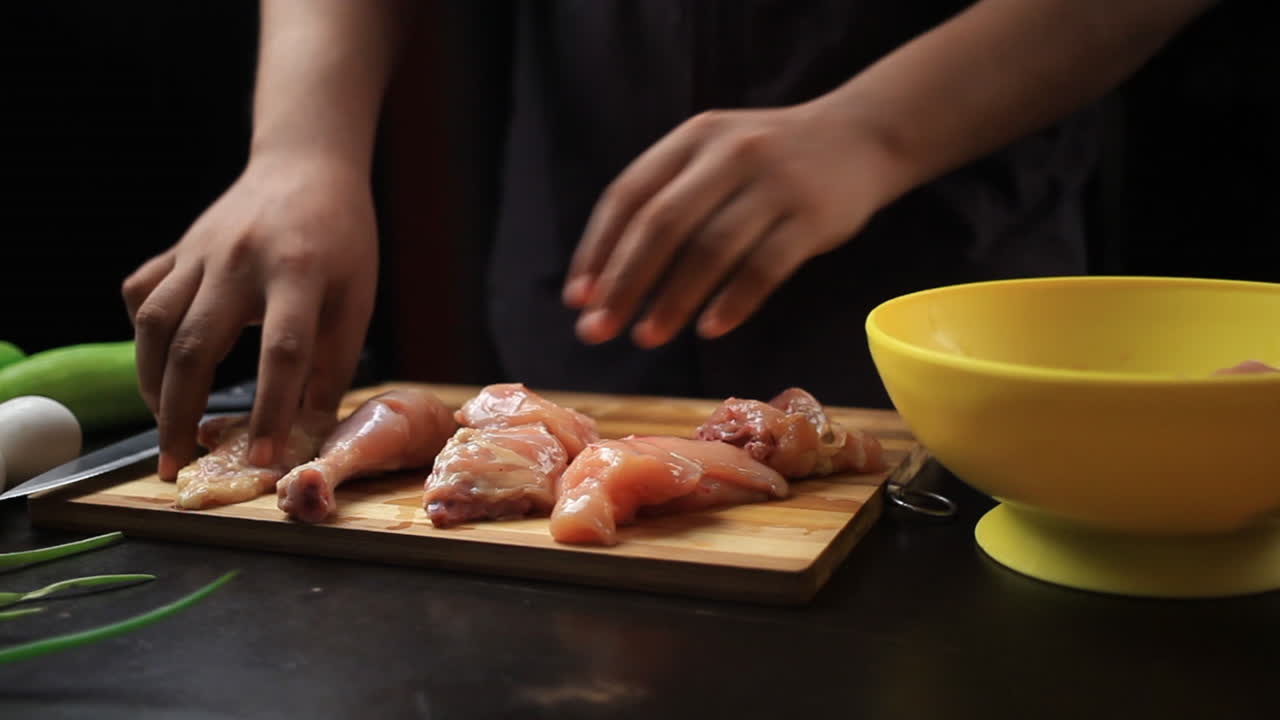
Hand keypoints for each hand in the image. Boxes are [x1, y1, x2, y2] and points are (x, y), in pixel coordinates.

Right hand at [121, 155, 378, 480]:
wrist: (307, 167)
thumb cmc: (343, 242)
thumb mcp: (357, 299)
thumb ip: (333, 364)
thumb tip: (307, 432)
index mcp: (299, 272)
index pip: (282, 353)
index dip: (271, 410)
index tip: (262, 459)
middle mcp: (239, 260)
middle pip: (195, 345)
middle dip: (180, 412)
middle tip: (176, 462)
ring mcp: (199, 250)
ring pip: (154, 323)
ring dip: (151, 383)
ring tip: (166, 425)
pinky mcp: (177, 248)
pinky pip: (141, 294)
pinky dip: (142, 334)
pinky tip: (158, 365)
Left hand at [563, 100, 898, 347]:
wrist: (861, 137)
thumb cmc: (770, 160)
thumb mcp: (714, 154)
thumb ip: (668, 199)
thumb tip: (607, 278)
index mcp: (693, 138)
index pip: (629, 194)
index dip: (599, 249)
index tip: (579, 298)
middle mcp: (729, 154)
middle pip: (663, 225)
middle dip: (625, 283)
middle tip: (600, 330)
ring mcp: (774, 184)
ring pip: (711, 250)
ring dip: (673, 300)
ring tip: (649, 337)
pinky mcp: (812, 218)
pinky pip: (764, 269)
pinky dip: (733, 303)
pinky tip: (709, 329)